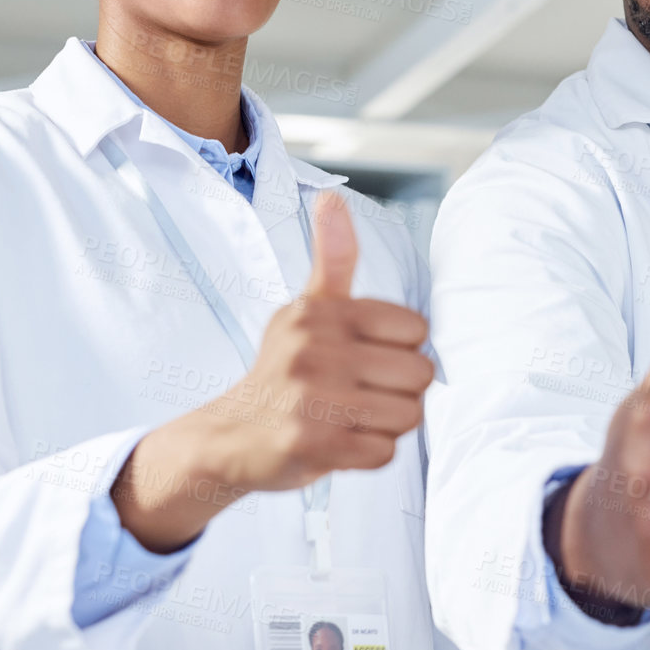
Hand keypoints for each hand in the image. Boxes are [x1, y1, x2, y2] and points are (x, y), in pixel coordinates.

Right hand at [113, 191, 432, 550]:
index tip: (366, 359)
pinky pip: (384, 452)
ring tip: (351, 418)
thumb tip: (331, 195)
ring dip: (388, 425)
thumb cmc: (285, 369)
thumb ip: (333, 257)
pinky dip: (370, 454)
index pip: (417, 330)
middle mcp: (314, 350)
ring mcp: (311, 398)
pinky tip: (340, 443)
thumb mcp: (307, 308)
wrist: (229, 435)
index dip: (400, 350)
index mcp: (322, 313)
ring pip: (408, 415)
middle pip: (420, 374)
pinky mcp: (310, 443)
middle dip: (399, 391)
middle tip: (360, 395)